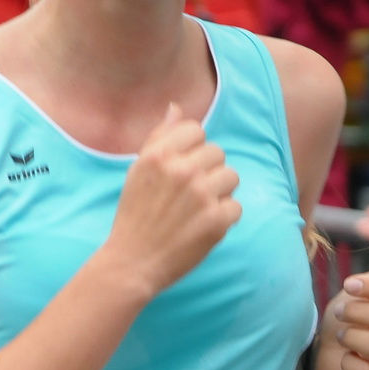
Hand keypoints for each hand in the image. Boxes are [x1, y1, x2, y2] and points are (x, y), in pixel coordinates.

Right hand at [99, 103, 240, 298]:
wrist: (133, 261)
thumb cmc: (135, 214)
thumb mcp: (138, 170)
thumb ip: (159, 137)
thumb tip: (176, 107)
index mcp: (159, 154)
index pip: (196, 130)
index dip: (191, 149)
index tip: (180, 169)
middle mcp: (181, 171)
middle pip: (217, 152)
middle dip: (207, 170)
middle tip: (188, 194)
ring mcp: (201, 195)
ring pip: (231, 176)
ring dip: (219, 192)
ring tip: (198, 208)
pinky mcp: (216, 221)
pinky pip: (235, 206)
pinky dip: (223, 218)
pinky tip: (203, 225)